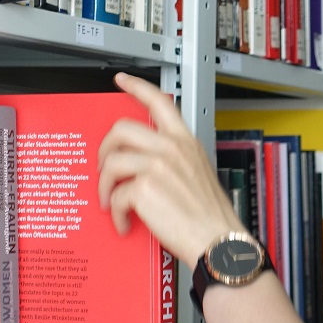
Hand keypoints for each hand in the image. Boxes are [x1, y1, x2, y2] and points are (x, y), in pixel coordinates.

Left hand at [97, 73, 246, 264]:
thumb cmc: (211, 217)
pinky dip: (116, 213)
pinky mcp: (144, 188)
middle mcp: (171, 149)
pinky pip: (115, 195)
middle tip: (105, 167)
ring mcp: (156, 166)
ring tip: (110, 202)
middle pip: (121, 129)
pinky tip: (124, 223)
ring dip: (105, 186)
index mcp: (185, 142)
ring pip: (111, 162)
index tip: (121, 80)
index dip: (136, 87)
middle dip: (105, 149)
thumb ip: (175, 161)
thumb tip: (145, 167)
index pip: (160, 101)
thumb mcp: (199, 174)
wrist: (218, 241)